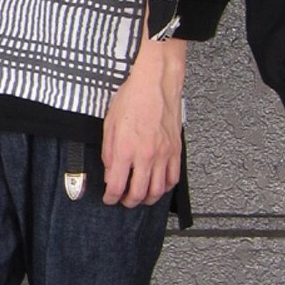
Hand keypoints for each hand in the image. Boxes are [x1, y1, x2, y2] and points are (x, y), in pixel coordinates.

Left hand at [102, 35, 185, 206]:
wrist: (155, 83)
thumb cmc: (133, 98)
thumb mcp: (109, 126)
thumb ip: (109, 154)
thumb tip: (110, 173)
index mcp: (126, 150)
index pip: (117, 187)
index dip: (111, 198)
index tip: (108, 198)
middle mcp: (146, 155)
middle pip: (139, 194)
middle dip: (129, 202)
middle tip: (124, 200)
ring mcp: (163, 154)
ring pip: (159, 190)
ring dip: (148, 199)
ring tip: (141, 197)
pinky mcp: (175, 150)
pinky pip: (173, 178)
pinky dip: (166, 187)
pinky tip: (158, 185)